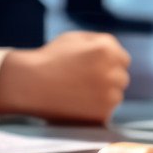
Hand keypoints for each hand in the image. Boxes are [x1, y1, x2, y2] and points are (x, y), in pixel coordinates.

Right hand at [0, 31, 130, 123]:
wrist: (29, 85)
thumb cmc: (49, 59)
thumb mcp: (74, 38)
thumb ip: (99, 42)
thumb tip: (117, 52)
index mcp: (106, 50)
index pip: (123, 59)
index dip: (107, 64)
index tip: (92, 69)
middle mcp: (112, 71)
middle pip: (121, 78)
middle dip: (107, 79)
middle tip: (83, 82)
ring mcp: (109, 94)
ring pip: (115, 96)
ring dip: (103, 95)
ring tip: (78, 93)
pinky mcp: (102, 114)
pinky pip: (106, 112)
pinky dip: (95, 110)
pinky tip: (78, 104)